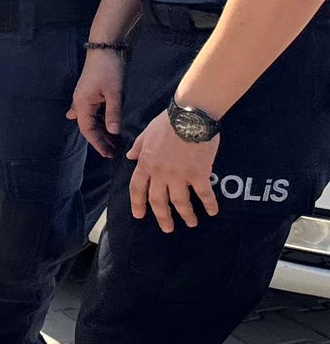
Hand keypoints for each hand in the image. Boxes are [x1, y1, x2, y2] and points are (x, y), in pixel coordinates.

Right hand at [68, 49, 125, 156]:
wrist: (106, 48)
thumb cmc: (109, 69)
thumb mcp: (114, 92)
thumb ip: (113, 113)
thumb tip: (113, 133)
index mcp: (82, 104)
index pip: (87, 129)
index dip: (97, 143)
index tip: (108, 154)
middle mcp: (80, 103)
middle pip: (87, 126)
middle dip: (99, 139)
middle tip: (112, 151)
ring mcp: (85, 97)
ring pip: (90, 119)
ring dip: (101, 130)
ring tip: (113, 140)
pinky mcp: (92, 92)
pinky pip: (93, 112)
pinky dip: (100, 120)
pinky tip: (106, 125)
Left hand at [125, 110, 219, 231]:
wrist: (190, 115)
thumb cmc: (167, 121)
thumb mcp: (146, 133)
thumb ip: (138, 147)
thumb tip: (130, 156)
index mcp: (146, 163)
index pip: (137, 188)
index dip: (137, 204)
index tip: (139, 215)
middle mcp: (160, 173)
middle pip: (158, 200)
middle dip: (162, 217)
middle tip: (167, 228)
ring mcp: (179, 175)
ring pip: (180, 202)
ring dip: (185, 215)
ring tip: (190, 223)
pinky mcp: (199, 173)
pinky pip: (204, 194)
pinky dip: (209, 204)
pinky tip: (213, 212)